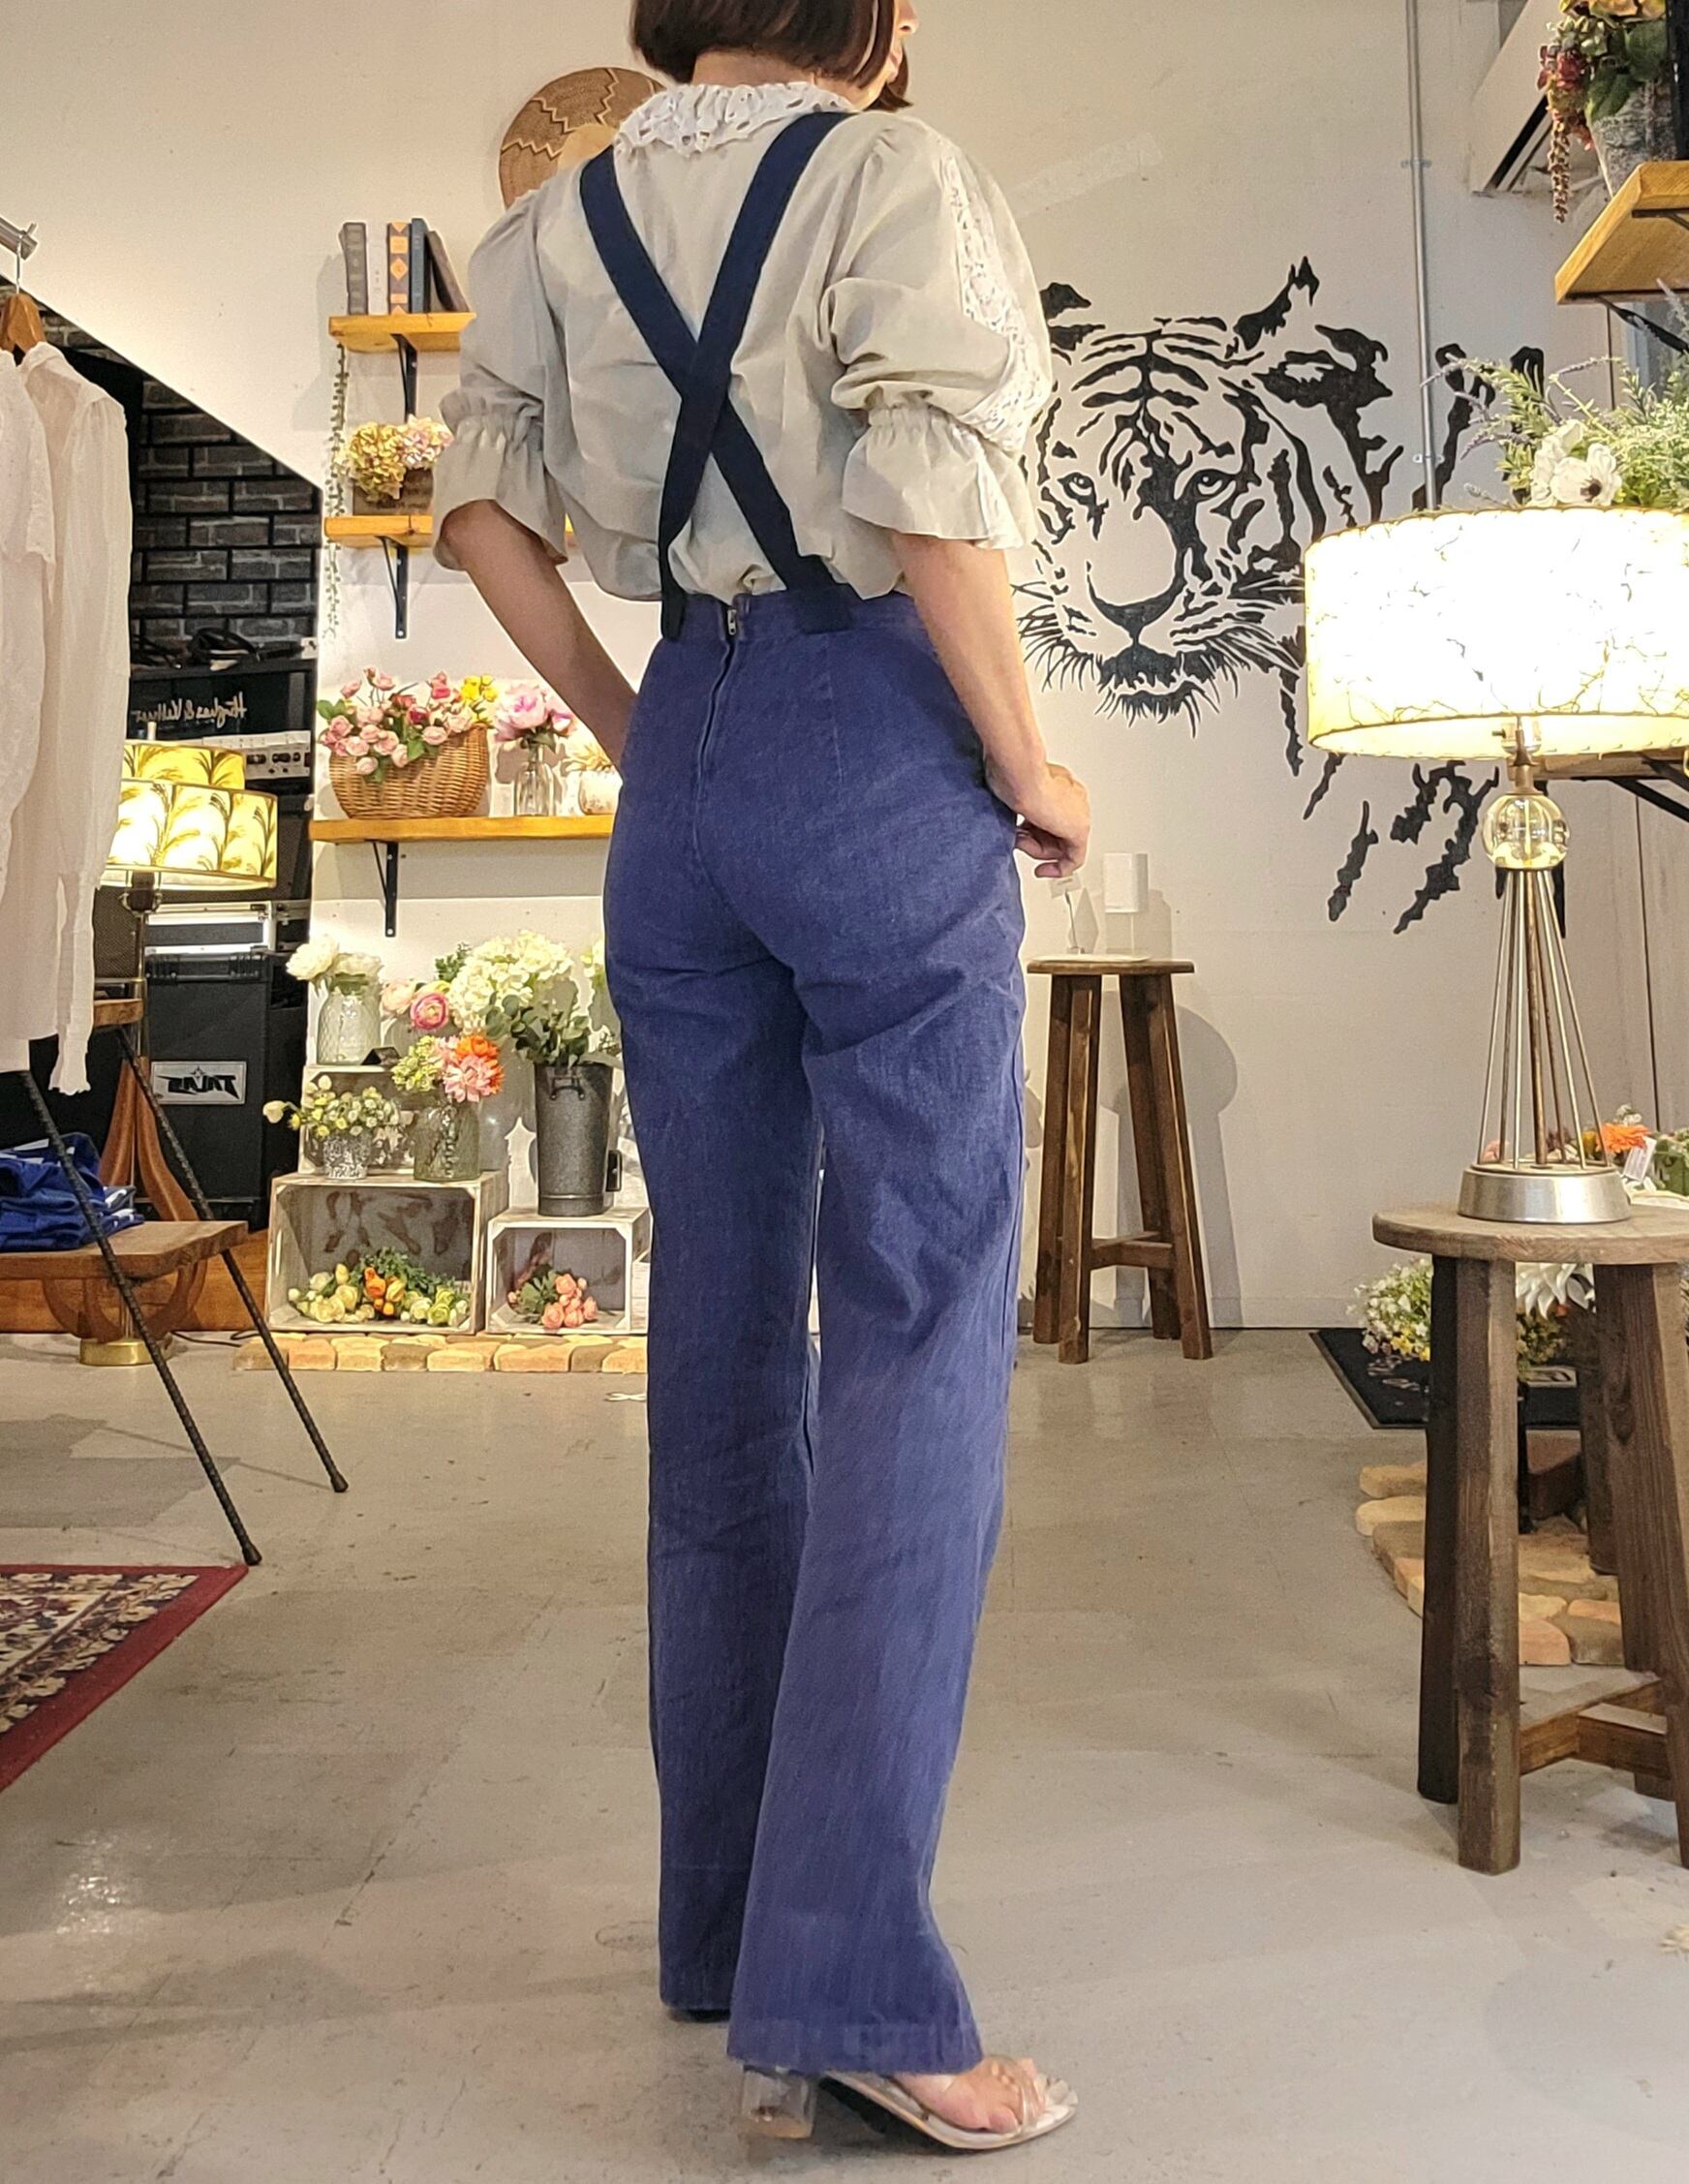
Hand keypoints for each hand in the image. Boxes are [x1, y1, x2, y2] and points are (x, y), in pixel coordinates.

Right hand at [993, 761, 1090, 878]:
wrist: (1021, 773)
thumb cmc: (1014, 773)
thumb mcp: (1012, 790)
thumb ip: (1018, 804)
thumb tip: (1012, 815)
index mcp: (1059, 783)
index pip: (1051, 814)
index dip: (1034, 830)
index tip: (1022, 836)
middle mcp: (1072, 797)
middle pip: (1057, 832)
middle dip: (1034, 843)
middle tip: (1018, 840)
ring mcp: (1077, 813)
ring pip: (1060, 846)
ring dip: (1036, 851)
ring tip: (1021, 841)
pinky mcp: (1079, 830)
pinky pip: (1074, 858)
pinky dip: (1059, 869)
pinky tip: (1044, 871)